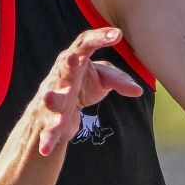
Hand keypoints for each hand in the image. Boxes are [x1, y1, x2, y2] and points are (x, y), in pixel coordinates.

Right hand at [34, 27, 142, 155]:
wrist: (57, 108)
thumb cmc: (82, 84)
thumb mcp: (103, 79)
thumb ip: (118, 81)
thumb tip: (138, 91)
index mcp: (76, 60)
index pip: (85, 44)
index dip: (99, 38)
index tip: (116, 35)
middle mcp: (61, 76)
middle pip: (64, 69)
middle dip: (68, 65)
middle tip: (74, 59)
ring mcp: (53, 97)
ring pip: (52, 98)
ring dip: (52, 98)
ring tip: (49, 98)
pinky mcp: (49, 119)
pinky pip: (48, 129)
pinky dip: (47, 138)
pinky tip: (46, 149)